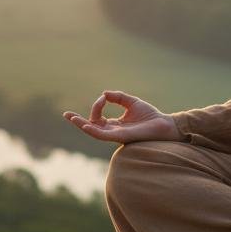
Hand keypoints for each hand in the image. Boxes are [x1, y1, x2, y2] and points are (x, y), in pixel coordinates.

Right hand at [63, 90, 181, 143]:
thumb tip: (104, 94)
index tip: (104, 97)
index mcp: (115, 125)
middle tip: (66, 115)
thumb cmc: (150, 116)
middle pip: (91, 127)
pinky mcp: (120, 137)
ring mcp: (116, 135)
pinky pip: (103, 135)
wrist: (164, 125)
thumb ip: (118, 97)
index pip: (98, 117)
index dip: (97, 105)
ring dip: (82, 125)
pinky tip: (85, 125)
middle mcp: (113, 131)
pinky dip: (93, 130)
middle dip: (78, 121)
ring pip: (94, 132)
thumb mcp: (131, 102)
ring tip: (71, 118)